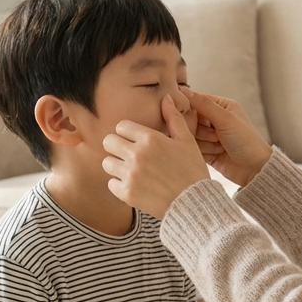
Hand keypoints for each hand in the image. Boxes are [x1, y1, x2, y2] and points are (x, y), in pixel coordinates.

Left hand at [103, 95, 210, 218]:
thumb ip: (174, 118)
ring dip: (116, 166)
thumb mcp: (187, 141)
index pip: (121, 126)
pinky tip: (134, 185)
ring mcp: (131, 175)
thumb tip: (165, 97)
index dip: (127, 132)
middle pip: (108, 142)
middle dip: (117, 146)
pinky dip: (120, 185)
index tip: (134, 140)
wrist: (195, 204)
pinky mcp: (127, 194)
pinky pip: (111, 183)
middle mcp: (137, 155)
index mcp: (151, 138)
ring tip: (131, 171)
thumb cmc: (193, 171)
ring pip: (107, 163)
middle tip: (128, 154)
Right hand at [186, 89, 272, 186]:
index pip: (196, 101)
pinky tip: (217, 154)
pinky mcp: (207, 151)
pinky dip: (204, 152)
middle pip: (191, 120)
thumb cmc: (247, 141)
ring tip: (220, 146)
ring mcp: (210, 136)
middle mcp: (215, 119)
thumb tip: (184, 90)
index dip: (191, 109)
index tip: (194, 117)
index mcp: (222, 106)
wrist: (254, 169)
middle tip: (217, 136)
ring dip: (205, 143)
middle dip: (202, 130)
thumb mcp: (225, 119)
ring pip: (191, 135)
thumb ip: (203, 104)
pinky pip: (194, 148)